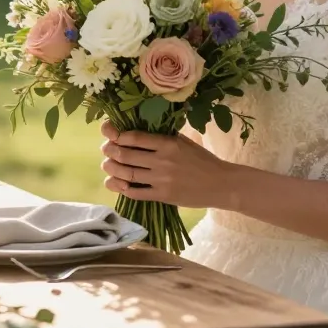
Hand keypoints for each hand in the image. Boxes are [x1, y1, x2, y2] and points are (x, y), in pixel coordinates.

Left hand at [100, 119, 230, 208]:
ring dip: (112, 169)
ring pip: (127, 174)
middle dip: (110, 151)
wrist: (221, 184)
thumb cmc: (202, 159)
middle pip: (126, 155)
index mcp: (168, 143)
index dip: (116, 135)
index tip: (109, 133)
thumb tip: (134, 132)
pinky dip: (122, 188)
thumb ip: (161, 137)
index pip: (134, 137)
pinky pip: (136, 193)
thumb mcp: (183, 142)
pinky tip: (116, 183)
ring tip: (107, 165)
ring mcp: (162, 179)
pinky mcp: (163, 195)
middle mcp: (162, 160)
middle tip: (105, 150)